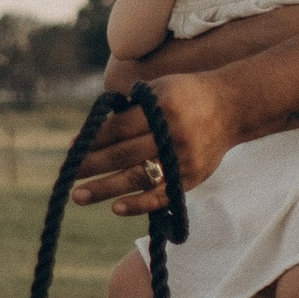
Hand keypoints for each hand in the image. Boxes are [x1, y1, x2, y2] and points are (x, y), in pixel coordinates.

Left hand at [73, 71, 237, 212]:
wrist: (232, 107)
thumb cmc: (186, 95)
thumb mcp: (159, 90)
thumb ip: (129, 109)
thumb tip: (91, 133)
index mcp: (161, 109)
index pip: (119, 129)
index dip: (94, 140)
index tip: (73, 149)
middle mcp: (172, 135)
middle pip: (123, 154)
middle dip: (91, 166)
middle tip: (66, 176)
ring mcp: (182, 159)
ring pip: (138, 177)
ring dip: (105, 188)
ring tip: (79, 196)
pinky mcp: (191, 177)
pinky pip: (162, 195)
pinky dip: (139, 203)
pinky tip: (116, 208)